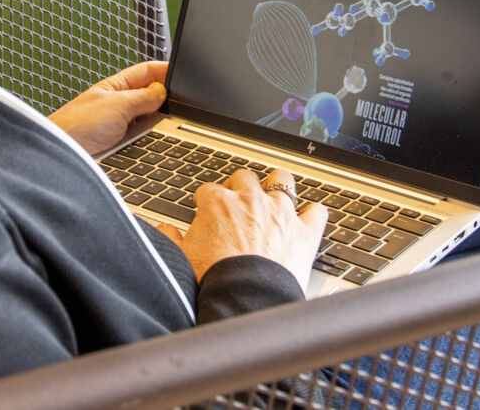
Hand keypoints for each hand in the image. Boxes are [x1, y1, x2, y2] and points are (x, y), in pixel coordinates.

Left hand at [48, 61, 167, 154]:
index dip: (165, 70)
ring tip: (156, 125)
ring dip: (155, 124)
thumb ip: (143, 97)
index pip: (147, 71)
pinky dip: (149, 139)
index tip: (183, 75)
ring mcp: (120, 125)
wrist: (61, 155)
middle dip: (164, 101)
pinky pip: (143, 138)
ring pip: (149, 120)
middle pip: (151, 97)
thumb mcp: (117, 105)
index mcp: (116, 86)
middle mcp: (119, 104)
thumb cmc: (76, 125)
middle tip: (177, 105)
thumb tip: (162, 92)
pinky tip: (150, 141)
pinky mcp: (120, 145)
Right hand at [157, 169, 326, 291]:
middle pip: (244, 178)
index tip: (207, 210)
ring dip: (278, 185)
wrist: (245, 300)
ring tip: (275, 193)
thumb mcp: (181, 258)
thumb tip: (163, 230)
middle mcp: (250, 201)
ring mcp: (280, 213)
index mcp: (217, 203)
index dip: (207, 201)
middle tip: (239, 202)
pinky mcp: (305, 232)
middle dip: (241, 187)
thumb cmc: (212, 282)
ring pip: (282, 180)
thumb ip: (171, 239)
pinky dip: (313, 214)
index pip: (209, 190)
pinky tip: (310, 218)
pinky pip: (316, 212)